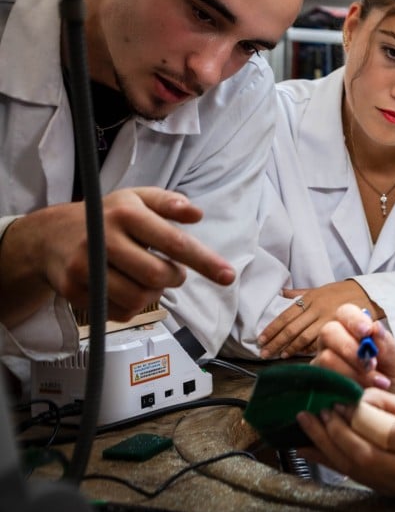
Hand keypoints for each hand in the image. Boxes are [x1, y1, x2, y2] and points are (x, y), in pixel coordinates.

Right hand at [0, 187, 234, 325]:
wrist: (49, 235)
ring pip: (139, 298)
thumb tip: (196, 214)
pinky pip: (119, 312)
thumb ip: (168, 203)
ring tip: (147, 279)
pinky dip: (133, 306)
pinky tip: (126, 289)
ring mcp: (85, 266)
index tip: (228, 276)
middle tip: (171, 271)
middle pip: (157, 276)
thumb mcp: (137, 199)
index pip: (175, 242)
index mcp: (127, 212)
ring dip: (154, 294)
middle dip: (174, 278)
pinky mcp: (74, 290)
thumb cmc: (106, 217)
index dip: (205, 261)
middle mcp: (104, 238)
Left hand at [258, 280, 381, 358]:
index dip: (272, 329)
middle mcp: (317, 309)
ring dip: (290, 348)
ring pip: (304, 337)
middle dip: (276, 342)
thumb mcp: (320, 289)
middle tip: (264, 353)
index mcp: (310, 298)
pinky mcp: (338, 329)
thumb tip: (281, 292)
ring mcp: (328, 320)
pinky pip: (321, 342)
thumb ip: (300, 293)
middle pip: (292, 328)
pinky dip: (309, 350)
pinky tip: (300, 356)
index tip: (261, 340)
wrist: (369, 294)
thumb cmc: (343, 293)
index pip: (285, 316)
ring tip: (280, 356)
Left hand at [296, 388, 394, 496]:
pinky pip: (351, 477)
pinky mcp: (385, 494)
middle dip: (336, 432)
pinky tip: (307, 448)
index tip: (340, 399)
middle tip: (318, 410)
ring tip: (306, 422)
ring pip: (355, 469)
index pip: (387, 433)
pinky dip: (327, 461)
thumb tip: (357, 398)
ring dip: (326, 444)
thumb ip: (390, 403)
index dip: (359, 417)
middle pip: (367, 455)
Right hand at [311, 303, 394, 394]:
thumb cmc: (389, 382)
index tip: (367, 332)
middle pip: (329, 331)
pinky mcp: (316, 384)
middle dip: (350, 348)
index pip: (345, 312)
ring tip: (376, 384)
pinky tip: (360, 394)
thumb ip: (387, 346)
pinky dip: (344, 386)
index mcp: (352, 330)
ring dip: (352, 371)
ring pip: (326, 357)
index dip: (354, 320)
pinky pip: (323, 380)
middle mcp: (332, 342)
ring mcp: (321, 362)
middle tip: (371, 364)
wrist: (383, 413)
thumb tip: (376, 327)